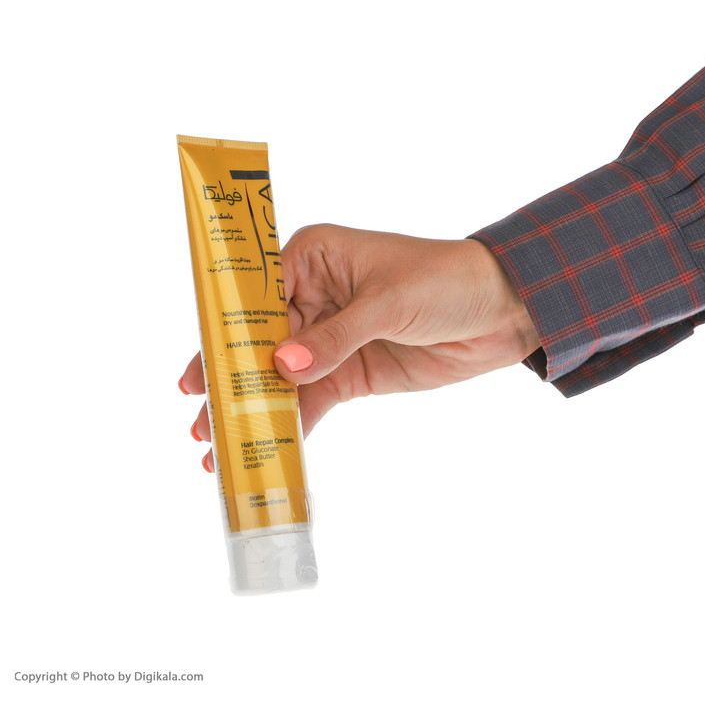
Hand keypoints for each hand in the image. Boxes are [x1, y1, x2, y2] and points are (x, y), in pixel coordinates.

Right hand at [179, 224, 539, 463]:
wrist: (502, 311)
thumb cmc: (447, 280)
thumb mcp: (388, 303)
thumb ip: (335, 337)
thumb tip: (282, 367)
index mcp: (313, 259)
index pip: (254, 296)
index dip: (224, 335)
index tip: (199, 373)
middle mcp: (313, 297)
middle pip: (259, 342)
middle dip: (231, 382)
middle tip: (202, 422)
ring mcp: (330, 339)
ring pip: (280, 377)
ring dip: (254, 411)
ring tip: (219, 448)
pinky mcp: (350, 372)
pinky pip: (312, 400)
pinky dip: (291, 425)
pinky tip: (267, 449)